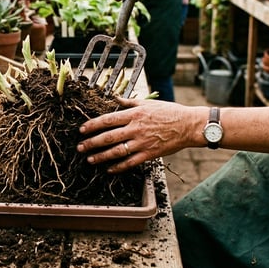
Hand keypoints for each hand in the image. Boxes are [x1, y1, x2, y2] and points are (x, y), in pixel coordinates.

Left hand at [77, 99, 201, 172]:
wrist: (188, 125)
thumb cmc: (169, 112)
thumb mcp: (148, 103)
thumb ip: (129, 101)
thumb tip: (114, 98)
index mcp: (134, 114)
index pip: (108, 119)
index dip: (92, 125)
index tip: (81, 130)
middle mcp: (136, 128)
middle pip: (108, 137)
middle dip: (91, 143)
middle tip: (80, 147)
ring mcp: (142, 142)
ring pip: (117, 151)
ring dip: (101, 156)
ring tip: (90, 159)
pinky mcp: (150, 154)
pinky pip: (131, 162)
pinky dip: (118, 167)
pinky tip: (109, 169)